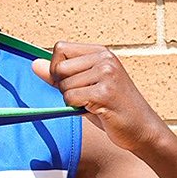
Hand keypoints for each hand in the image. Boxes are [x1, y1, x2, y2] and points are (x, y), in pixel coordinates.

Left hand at [31, 42, 170, 153]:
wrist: (143, 129)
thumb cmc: (112, 108)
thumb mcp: (85, 87)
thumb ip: (60, 76)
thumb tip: (34, 64)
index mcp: (100, 52)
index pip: (60, 48)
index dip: (57, 69)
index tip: (71, 83)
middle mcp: (104, 58)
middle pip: (58, 67)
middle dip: (63, 87)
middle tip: (85, 97)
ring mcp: (107, 73)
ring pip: (64, 85)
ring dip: (73, 101)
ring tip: (94, 104)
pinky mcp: (105, 92)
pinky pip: (71, 98)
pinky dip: (78, 109)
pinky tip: (98, 110)